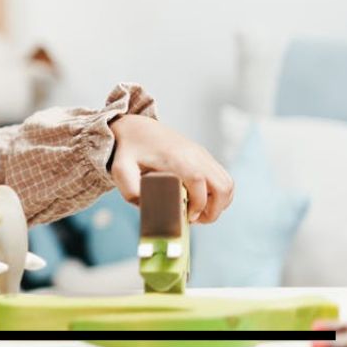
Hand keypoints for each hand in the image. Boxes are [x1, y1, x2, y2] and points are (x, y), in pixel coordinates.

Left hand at [109, 114, 233, 223]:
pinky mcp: (203, 156)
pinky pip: (222, 177)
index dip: (198, 204)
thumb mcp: (120, 169)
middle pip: (222, 185)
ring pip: (227, 182)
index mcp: (176, 158)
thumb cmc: (128, 150)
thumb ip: (130, 190)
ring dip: (219, 203)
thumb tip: (147, 208)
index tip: (187, 218)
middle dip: (214, 210)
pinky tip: (200, 201)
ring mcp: (201, 154)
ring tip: (198, 213)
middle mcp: (194, 154)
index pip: (199, 181)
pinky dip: (218, 193)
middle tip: (195, 220)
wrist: (135, 127)